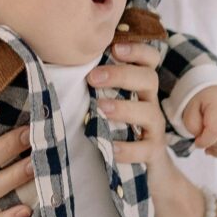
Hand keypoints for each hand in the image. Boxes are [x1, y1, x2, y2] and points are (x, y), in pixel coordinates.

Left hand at [88, 39, 168, 172]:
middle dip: (122, 75)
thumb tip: (61, 63)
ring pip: (149, 112)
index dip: (138, 50)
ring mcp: (154, 128)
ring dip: (124, 108)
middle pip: (148, 79)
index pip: (149, 59)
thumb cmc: (118, 128)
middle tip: (93, 78)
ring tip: (101, 108)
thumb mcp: (108, 102)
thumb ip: (95, 84)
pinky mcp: (153, 152)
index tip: (115, 48)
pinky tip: (111, 147)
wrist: (144, 168)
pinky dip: (128, 148)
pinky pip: (146, 149)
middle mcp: (150, 102)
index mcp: (140, 86)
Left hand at [182, 86, 216, 158]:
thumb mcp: (190, 108)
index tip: (196, 142)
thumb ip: (192, 125)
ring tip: (209, 143)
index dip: (204, 141)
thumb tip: (202, 140)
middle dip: (209, 144)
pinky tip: (216, 147)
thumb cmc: (202, 100)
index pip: (215, 131)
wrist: (216, 90)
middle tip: (201, 138)